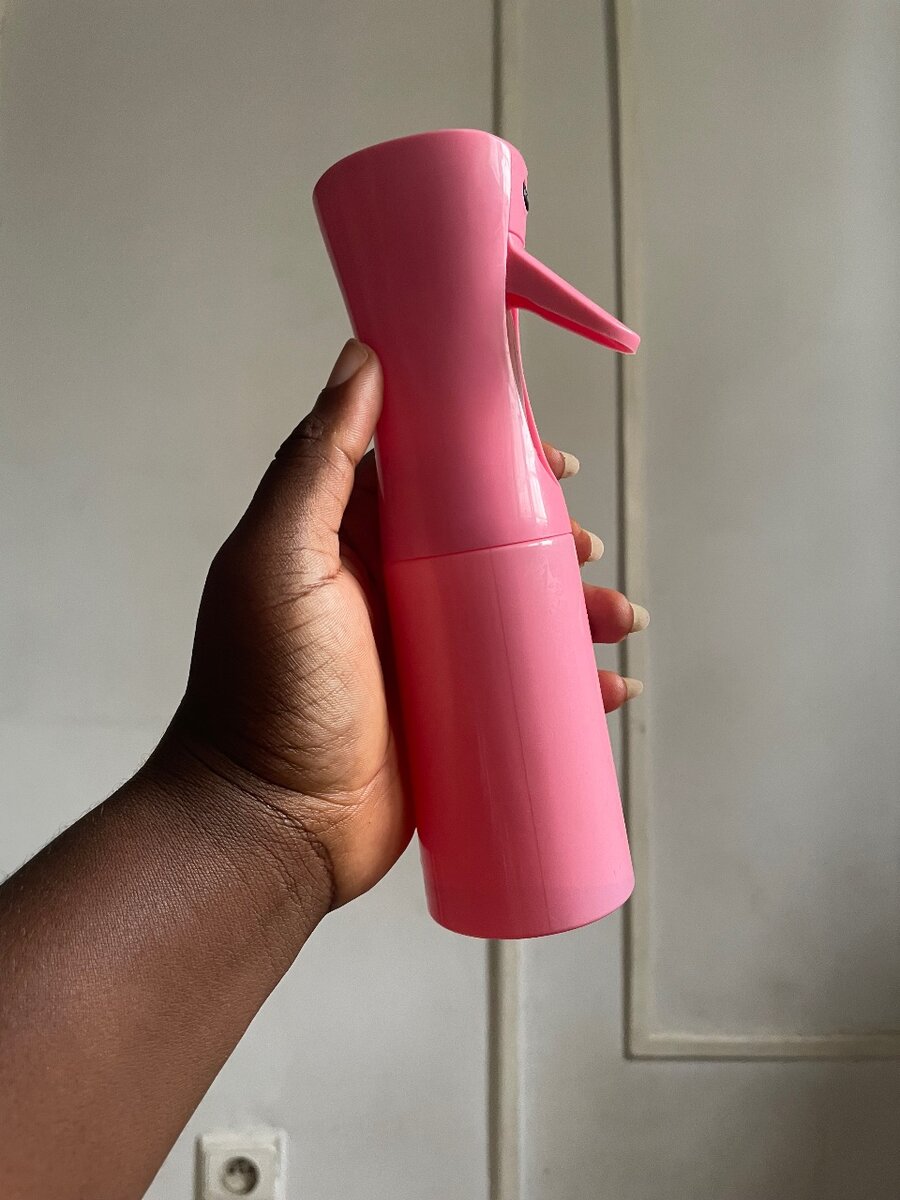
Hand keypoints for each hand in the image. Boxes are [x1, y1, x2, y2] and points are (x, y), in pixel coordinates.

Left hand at [170, 339, 648, 908]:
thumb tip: (360, 360)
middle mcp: (391, 592)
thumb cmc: (265, 687)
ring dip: (575, 608)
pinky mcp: (454, 719)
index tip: (543, 452)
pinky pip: (524, 688)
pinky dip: (573, 685)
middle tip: (581, 542)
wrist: (269, 825)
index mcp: (349, 542)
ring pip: (517, 614)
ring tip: (618, 618)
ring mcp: (426, 659)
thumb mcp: (280, 560)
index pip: (428, 476)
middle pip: (487, 543)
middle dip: (545, 536)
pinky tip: (610, 688)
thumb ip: (317, 463)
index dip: (488, 456)